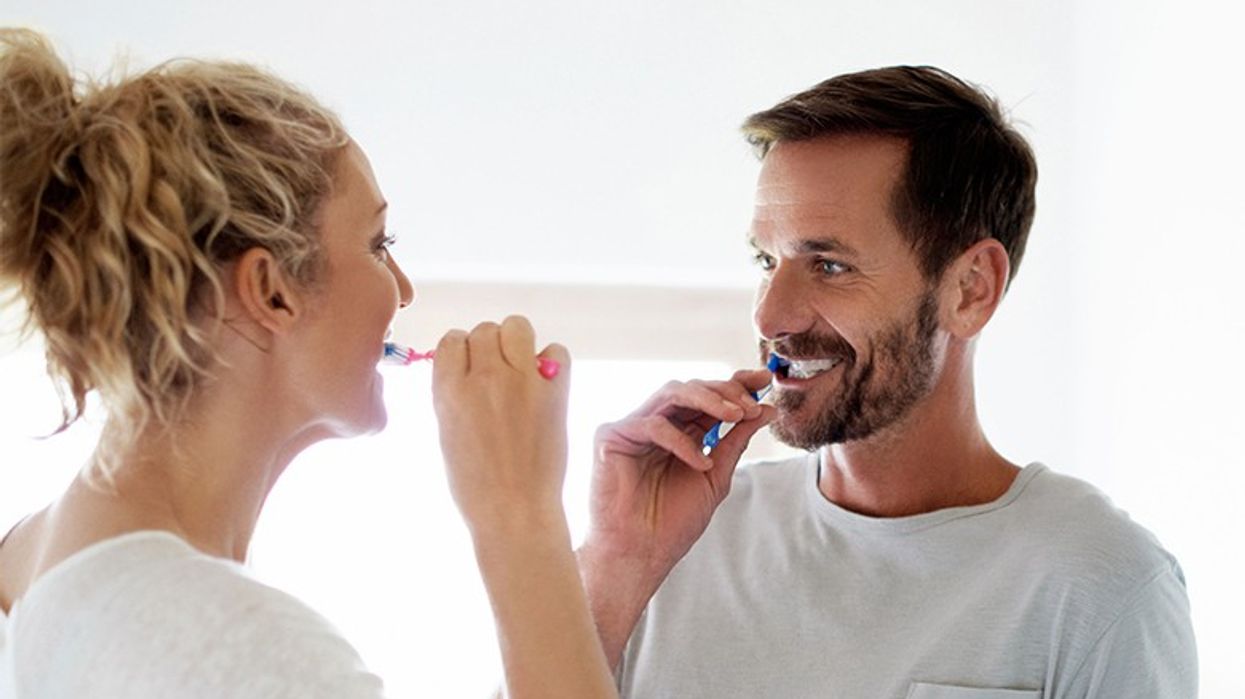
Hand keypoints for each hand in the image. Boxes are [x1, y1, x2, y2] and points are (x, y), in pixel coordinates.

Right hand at [431, 316, 570, 532]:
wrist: (514, 512)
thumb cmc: (477, 485)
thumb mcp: (447, 433)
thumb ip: (455, 394)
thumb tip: (468, 368)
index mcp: (449, 391)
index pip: (452, 340)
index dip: (462, 353)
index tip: (470, 369)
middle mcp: (485, 379)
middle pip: (485, 330)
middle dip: (490, 348)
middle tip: (498, 375)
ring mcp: (522, 383)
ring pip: (517, 327)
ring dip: (518, 343)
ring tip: (521, 372)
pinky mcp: (554, 392)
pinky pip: (556, 351)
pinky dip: (552, 362)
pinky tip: (545, 384)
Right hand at [582, 369, 774, 591]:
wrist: (641, 554)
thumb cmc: (672, 522)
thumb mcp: (716, 476)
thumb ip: (736, 440)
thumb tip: (766, 408)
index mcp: (681, 432)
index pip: (708, 397)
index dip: (735, 384)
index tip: (764, 380)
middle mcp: (658, 424)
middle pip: (692, 388)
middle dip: (725, 390)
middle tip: (751, 404)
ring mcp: (633, 427)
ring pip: (671, 392)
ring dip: (708, 399)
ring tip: (734, 415)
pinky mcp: (611, 436)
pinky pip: (652, 424)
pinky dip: (681, 441)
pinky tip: (701, 462)